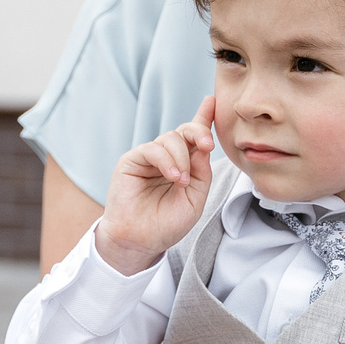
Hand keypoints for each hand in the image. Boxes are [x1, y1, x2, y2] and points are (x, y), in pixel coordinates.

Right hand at [97, 96, 216, 273]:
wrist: (141, 242)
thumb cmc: (167, 223)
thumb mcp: (195, 199)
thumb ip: (202, 172)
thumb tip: (204, 145)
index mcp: (184, 164)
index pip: (194, 137)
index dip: (204, 117)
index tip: (212, 102)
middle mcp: (167, 157)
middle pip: (185, 131)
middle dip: (199, 132)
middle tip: (208, 146)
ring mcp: (149, 158)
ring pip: (170, 138)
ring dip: (181, 158)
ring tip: (182, 181)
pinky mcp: (132, 161)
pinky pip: (152, 148)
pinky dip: (166, 161)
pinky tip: (173, 177)